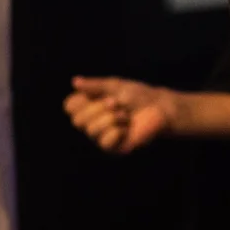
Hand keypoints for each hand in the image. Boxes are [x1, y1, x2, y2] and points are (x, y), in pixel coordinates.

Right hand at [63, 76, 178, 154]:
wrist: (160, 107)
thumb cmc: (138, 95)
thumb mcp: (115, 86)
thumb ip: (95, 85)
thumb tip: (74, 81)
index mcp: (90, 107)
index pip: (70, 107)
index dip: (81, 101)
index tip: (99, 95)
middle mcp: (92, 124)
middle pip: (77, 120)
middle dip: (99, 108)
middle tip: (117, 103)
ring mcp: (102, 137)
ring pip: (91, 131)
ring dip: (112, 118)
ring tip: (125, 115)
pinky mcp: (114, 148)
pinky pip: (105, 142)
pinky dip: (118, 131)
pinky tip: (127, 129)